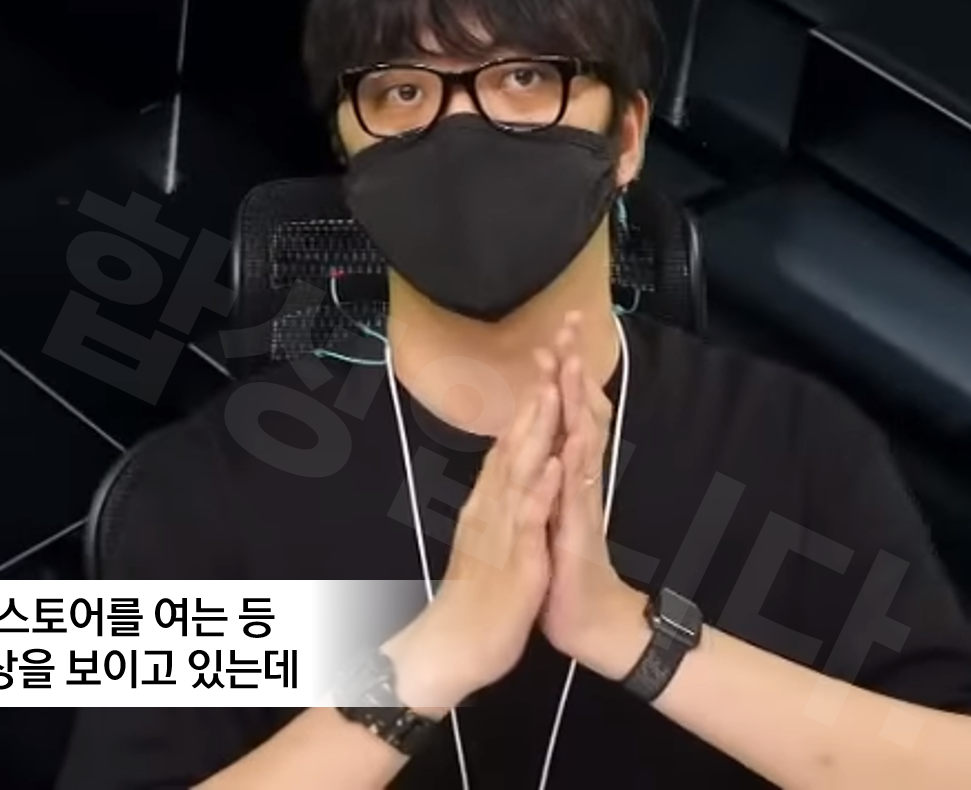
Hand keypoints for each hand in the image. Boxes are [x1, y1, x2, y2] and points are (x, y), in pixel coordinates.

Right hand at [383, 377, 563, 711]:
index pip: (505, 450)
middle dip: (531, 404)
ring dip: (532, 433)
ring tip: (547, 394)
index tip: (541, 374)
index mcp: (485, 507)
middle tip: (546, 361)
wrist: (455, 645)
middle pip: (510, 449)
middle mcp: (488, 510)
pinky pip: (527, 518)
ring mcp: (499, 531)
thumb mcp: (483, 545)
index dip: (524, 411)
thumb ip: (490, 512)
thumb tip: (495, 487)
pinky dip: (538, 488)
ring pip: (516, 473)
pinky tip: (549, 463)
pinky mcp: (513, 558)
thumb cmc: (473, 599)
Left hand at [539, 312, 652, 678]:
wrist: (586, 621)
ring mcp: (581, 503)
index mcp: (565, 475)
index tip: (551, 338)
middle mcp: (578, 481)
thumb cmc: (563, 568)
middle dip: (575, 371)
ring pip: (581, 443)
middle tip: (573, 329)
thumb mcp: (548, 513)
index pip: (564, 416)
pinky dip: (576, 465)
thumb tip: (543, 443)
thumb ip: (549, 477)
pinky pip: (577, 492)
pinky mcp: (579, 531)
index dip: (559, 378)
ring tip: (574, 367)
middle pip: (580, 414)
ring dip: (577, 404)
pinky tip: (572, 440)